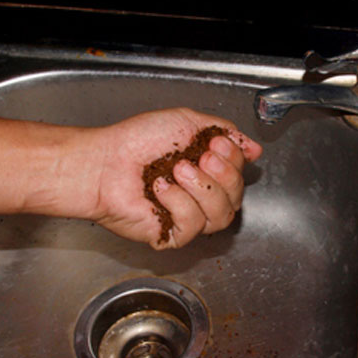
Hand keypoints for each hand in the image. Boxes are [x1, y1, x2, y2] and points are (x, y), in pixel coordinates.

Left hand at [70, 107, 261, 248]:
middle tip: (201, 156)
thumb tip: (252, 148)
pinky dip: (178, 202)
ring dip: (202, 188)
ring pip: (221, 215)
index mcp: (207, 171)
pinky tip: (160, 188)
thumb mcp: (187, 122)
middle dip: (223, 174)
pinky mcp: (172, 236)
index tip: (216, 142)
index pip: (241, 175)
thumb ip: (224, 131)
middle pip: (237, 197)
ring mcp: (188, 218)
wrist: (105, 161)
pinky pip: (194, 225)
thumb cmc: (137, 141)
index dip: (235, 160)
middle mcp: (200, 196)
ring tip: (177, 169)